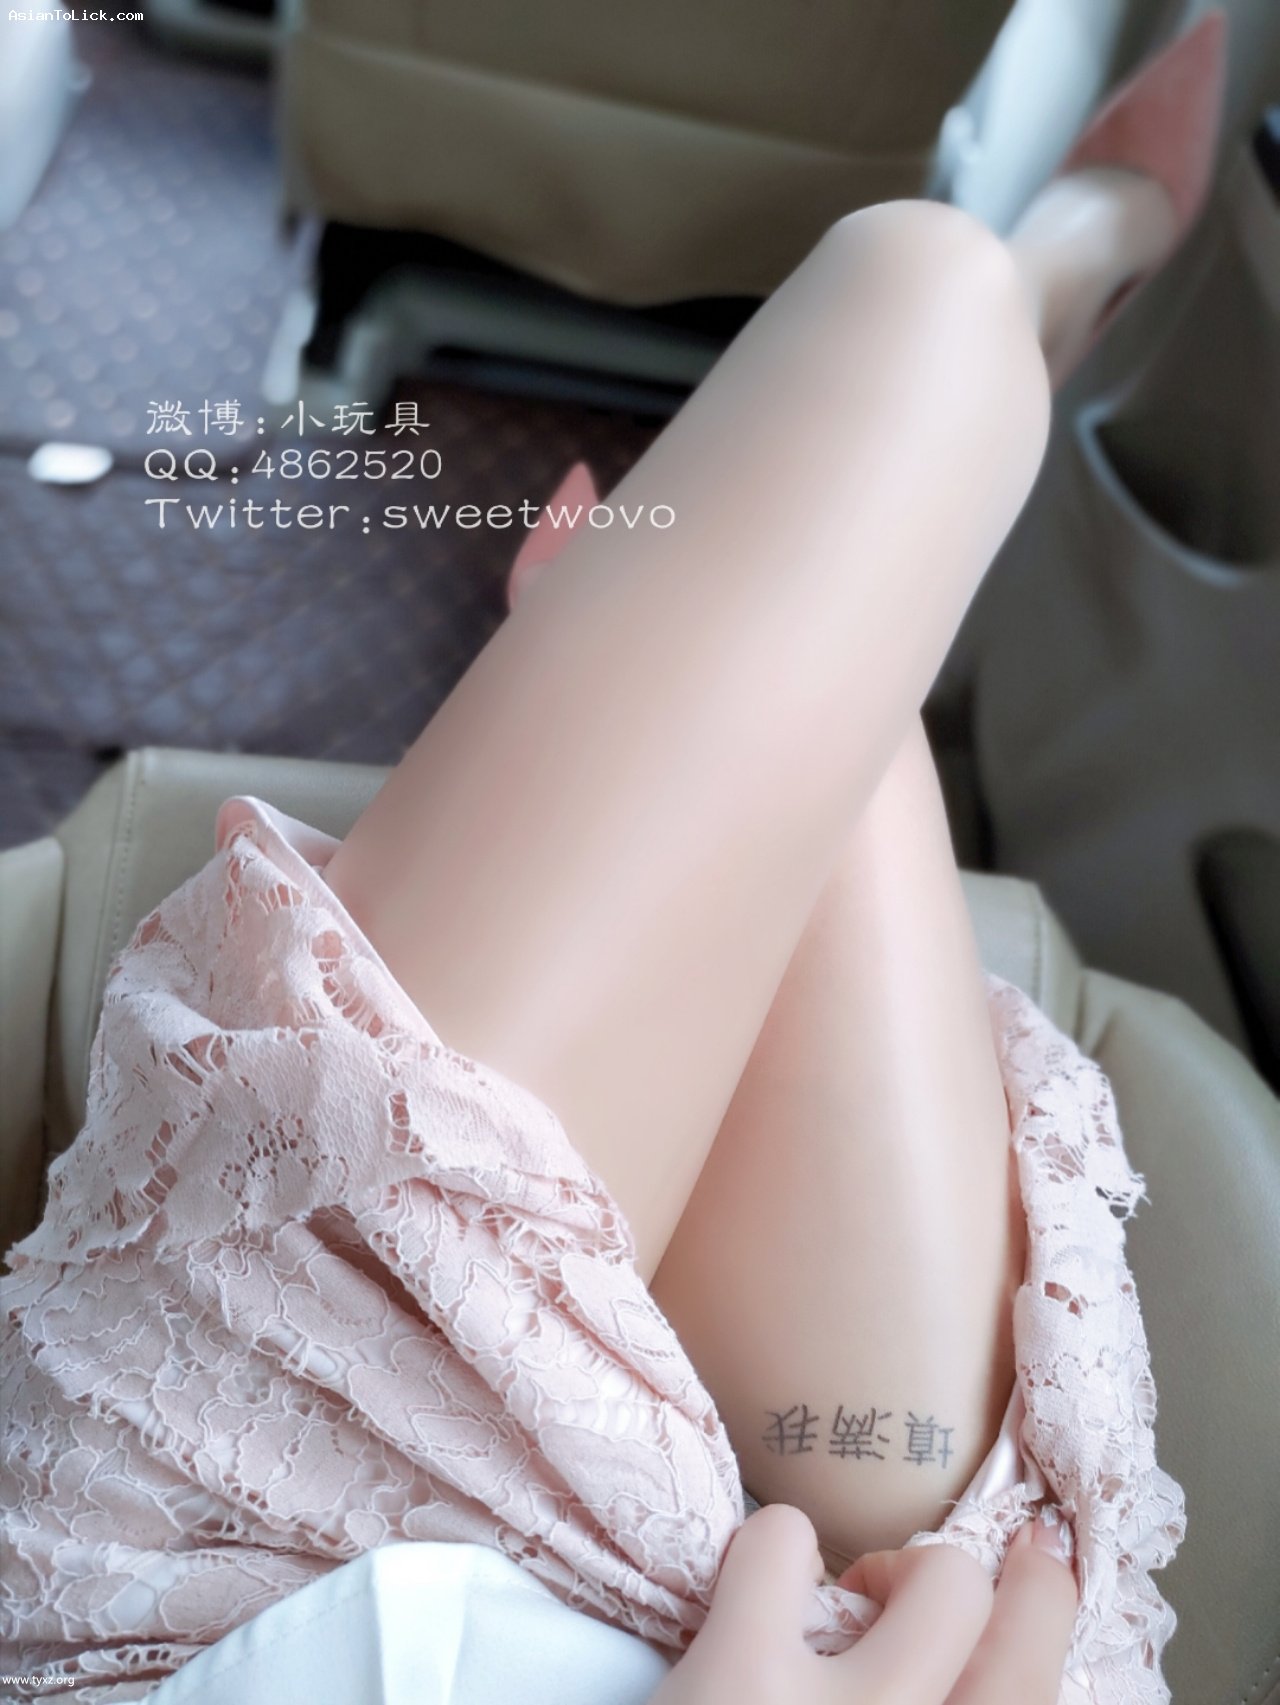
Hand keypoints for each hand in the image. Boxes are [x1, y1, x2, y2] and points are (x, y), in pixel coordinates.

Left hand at [649, 1504, 1076, 1704]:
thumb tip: (961, 1669)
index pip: (1043, 1686)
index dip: (1045, 1601)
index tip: (1033, 1555)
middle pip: (997, 1619)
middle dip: (951, 1582)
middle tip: (894, 1601)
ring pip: (941, 1579)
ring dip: (882, 1569)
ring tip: (826, 1613)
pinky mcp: (744, 1673)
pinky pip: (785, 1538)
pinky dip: (773, 1547)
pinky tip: (750, 1597)